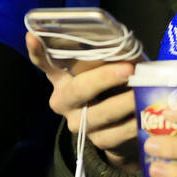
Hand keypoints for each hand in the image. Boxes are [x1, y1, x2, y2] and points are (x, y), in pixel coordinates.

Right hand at [26, 32, 139, 168]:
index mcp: (61, 79)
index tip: (32, 36)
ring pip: (100, 114)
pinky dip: (132, 123)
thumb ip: (111, 58)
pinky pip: (115, 133)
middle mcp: (63, 101)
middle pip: (78, 90)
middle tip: (128, 69)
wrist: (118, 129)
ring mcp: (77, 123)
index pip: (44, 64)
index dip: (38, 52)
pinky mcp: (97, 141)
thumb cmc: (112, 86)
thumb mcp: (107, 68)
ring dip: (124, 102)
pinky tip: (144, 114)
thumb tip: (128, 47)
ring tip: (143, 92)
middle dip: (104, 79)